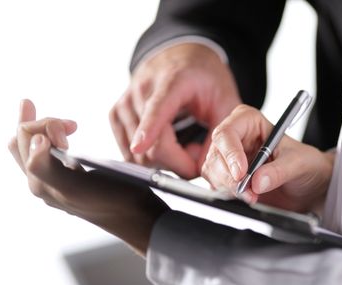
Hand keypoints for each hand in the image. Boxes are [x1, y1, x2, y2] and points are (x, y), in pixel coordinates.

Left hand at [9, 99, 168, 255]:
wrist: (135, 215)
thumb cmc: (112, 199)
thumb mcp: (75, 185)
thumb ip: (45, 167)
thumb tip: (34, 141)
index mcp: (39, 183)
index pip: (23, 139)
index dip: (45, 125)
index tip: (73, 128)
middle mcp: (42, 182)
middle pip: (24, 138)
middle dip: (46, 123)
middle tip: (74, 126)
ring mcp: (55, 180)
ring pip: (33, 144)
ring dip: (49, 127)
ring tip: (72, 126)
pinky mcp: (69, 178)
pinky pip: (47, 152)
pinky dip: (54, 137)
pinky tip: (67, 138)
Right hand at [109, 43, 240, 178]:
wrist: (182, 57)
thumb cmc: (204, 77)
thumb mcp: (226, 101)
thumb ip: (220, 137)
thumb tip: (203, 169)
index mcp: (172, 80)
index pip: (157, 108)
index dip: (148, 130)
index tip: (140, 146)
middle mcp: (142, 89)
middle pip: (149, 143)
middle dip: (177, 161)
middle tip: (197, 151)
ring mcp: (125, 102)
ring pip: (136, 153)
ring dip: (163, 162)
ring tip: (183, 146)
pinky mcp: (116, 115)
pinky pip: (128, 152)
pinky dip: (148, 157)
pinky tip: (166, 145)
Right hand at [201, 105, 333, 212]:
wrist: (309, 185)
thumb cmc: (306, 164)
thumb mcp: (299, 163)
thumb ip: (279, 171)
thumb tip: (257, 181)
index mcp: (249, 121)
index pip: (228, 132)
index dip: (231, 153)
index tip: (242, 173)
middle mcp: (235, 137)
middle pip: (216, 154)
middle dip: (229, 176)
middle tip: (247, 191)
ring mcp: (228, 158)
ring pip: (212, 171)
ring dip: (229, 187)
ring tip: (252, 196)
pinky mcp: (226, 177)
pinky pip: (215, 185)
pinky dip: (227, 194)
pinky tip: (246, 197)